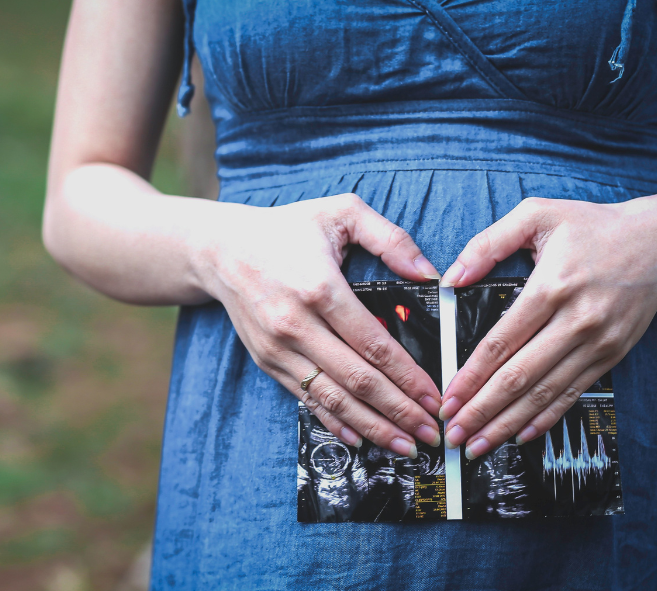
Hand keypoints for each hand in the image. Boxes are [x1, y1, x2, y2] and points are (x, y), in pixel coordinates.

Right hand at [195, 193, 443, 456]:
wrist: (221, 249)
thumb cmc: (286, 229)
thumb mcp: (342, 212)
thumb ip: (391, 238)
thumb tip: (429, 275)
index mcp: (320, 288)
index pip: (374, 345)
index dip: (408, 377)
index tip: (434, 398)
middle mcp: (297, 324)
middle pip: (357, 380)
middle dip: (400, 412)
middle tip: (432, 433)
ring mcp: (279, 348)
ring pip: (333, 398)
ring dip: (373, 426)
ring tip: (406, 445)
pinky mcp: (268, 361)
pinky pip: (306, 398)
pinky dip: (336, 422)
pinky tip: (363, 437)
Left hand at [435, 197, 656, 458]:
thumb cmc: (592, 226)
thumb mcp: (537, 215)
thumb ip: (488, 243)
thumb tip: (451, 277)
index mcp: (552, 287)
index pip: (502, 342)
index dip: (472, 375)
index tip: (448, 398)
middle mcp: (576, 320)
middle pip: (520, 376)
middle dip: (482, 410)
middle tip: (454, 433)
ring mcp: (597, 343)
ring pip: (545, 392)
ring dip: (508, 423)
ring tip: (478, 445)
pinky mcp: (611, 355)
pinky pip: (573, 393)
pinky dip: (546, 417)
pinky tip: (521, 435)